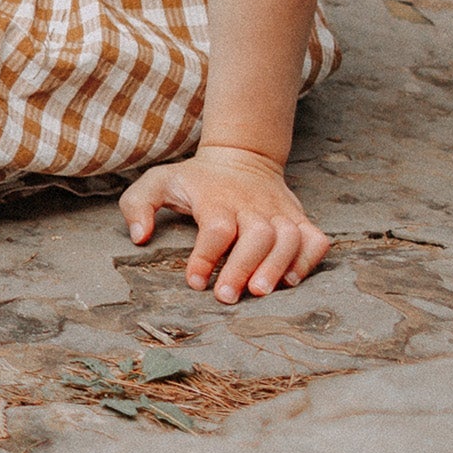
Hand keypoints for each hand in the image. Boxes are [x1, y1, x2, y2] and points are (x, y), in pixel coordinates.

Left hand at [120, 145, 332, 303]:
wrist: (241, 155)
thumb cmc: (197, 179)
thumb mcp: (160, 180)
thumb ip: (138, 204)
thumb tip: (139, 237)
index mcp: (215, 198)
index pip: (215, 228)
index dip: (206, 256)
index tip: (195, 282)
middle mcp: (250, 204)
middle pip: (255, 235)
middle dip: (242, 268)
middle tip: (228, 297)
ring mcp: (278, 211)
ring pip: (287, 238)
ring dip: (278, 266)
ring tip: (261, 292)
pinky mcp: (298, 218)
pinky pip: (313, 239)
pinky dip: (308, 259)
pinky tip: (292, 279)